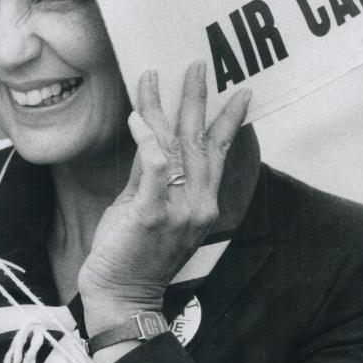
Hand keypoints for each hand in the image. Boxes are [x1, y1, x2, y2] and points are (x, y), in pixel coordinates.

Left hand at [79, 61, 250, 333]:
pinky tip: (136, 115)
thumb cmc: (131, 254)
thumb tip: (149, 134)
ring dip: (165, 106)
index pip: (218, 153)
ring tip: (156, 76)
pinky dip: (146, 138)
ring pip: (176, 146)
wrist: (121, 297)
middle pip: (201, 141)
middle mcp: (199, 205)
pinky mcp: (152, 214)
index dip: (228, 120)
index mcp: (203, 204)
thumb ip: (150, 173)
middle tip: (196, 65)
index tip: (241, 92)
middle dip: (198, 99)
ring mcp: (178, 210)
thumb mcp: (145, 206)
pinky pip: (154, 167)